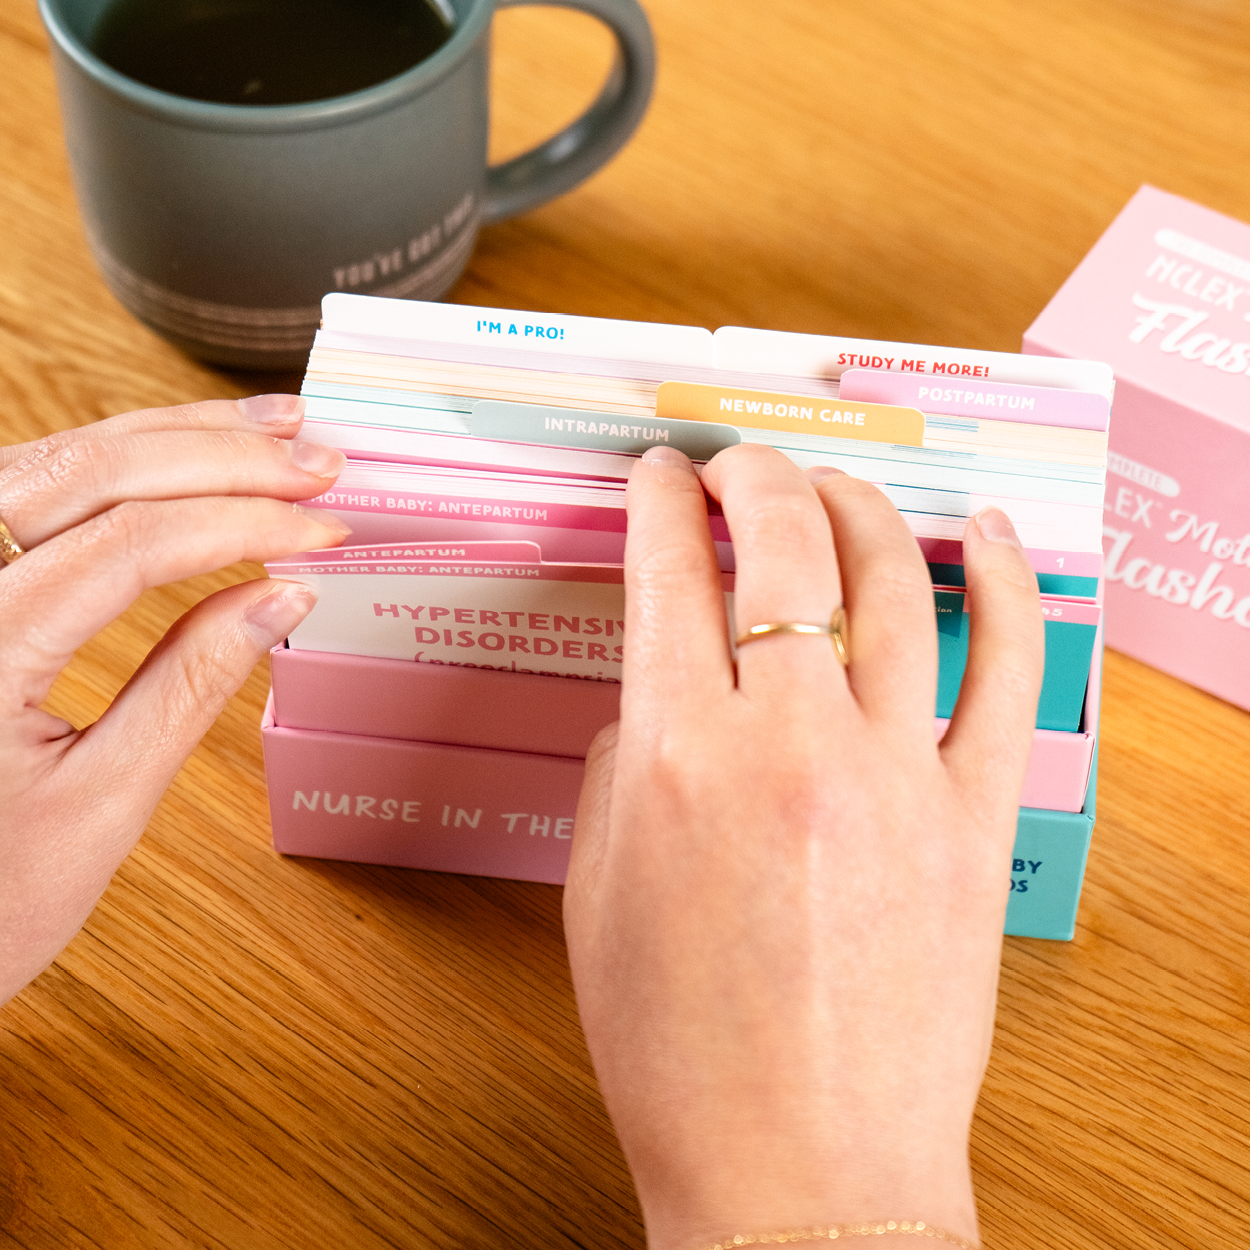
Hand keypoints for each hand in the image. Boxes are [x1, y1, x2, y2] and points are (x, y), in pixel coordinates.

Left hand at [0, 395, 350, 1005]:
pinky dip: (125, 461)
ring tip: (273, 429)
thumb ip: (190, 688)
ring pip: (59, 458)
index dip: (241, 523)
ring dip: (174, 437)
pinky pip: (37, 488)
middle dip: (218, 455)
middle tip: (316, 458)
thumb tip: (281, 597)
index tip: (324, 530)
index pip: (129, 545)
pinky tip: (187, 451)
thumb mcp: (100, 807)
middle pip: (90, 473)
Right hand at [563, 444, 1043, 1249]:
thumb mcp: (595, 895)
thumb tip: (659, 693)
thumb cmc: (680, 1051)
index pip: (668, 576)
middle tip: (734, 464)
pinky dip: (1003, 583)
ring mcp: (895, 774)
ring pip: (891, 582)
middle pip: (782, 548)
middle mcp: (789, 746)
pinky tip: (982, 530)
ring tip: (827, 486)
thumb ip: (621, 768)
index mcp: (676, 762)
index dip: (660, 504)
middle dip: (752, 477)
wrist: (800, 1166)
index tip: (659, 478)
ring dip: (853, 508)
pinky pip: (1007, 669)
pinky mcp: (975, 818)